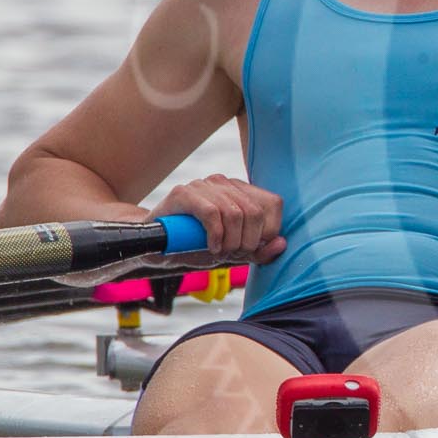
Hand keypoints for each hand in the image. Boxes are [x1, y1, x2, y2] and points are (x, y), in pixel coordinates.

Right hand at [148, 174, 285, 264]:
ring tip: (219, 251)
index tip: (251, 248)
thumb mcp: (233, 252)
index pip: (273, 203)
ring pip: (236, 213)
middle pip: (255, 212)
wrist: (155, 246)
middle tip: (232, 253)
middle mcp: (224, 183)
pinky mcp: (184, 193)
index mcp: (241, 191)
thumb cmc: (196, 246)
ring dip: (231, 241)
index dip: (268, 231)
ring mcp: (204, 185)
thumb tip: (282, 244)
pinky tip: (210, 247)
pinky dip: (216, 236)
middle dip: (248, 241)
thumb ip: (259, 251)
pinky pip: (212, 213)